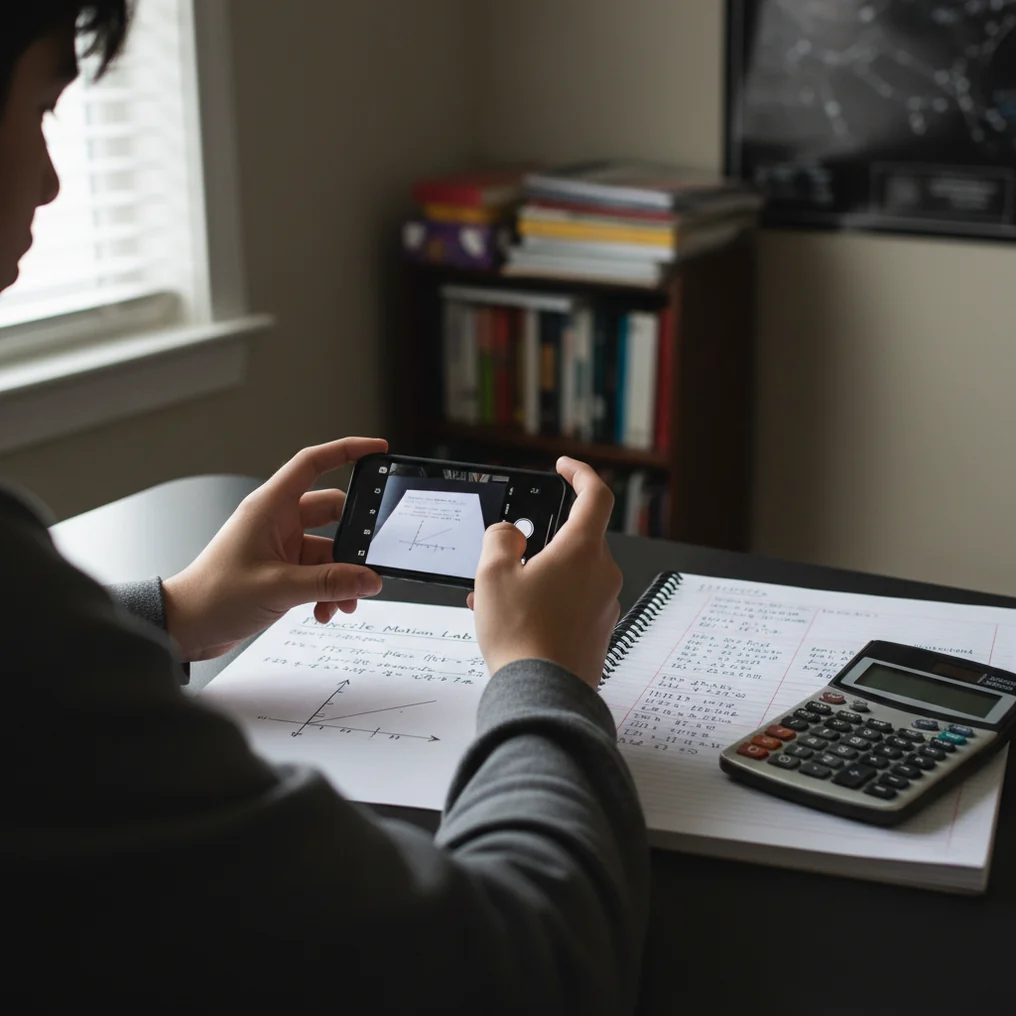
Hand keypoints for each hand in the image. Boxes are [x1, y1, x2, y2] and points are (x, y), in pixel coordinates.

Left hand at [162, 437, 387, 661]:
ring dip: (341, 577)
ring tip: (345, 602)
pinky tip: (326, 612)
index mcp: (270, 507)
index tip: (377, 450)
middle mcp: (277, 522)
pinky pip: (319, 573)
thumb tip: (369, 579)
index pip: (313, 463)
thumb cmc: (214, 596)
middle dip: (353, 541)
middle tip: (369, 561)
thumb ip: (330, 583)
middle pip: (331, 513)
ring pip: (329, 550)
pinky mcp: (282, 571)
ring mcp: (281, 546)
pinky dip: (328, 591)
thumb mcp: (279, 587)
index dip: (347, 451)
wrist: (186, 627)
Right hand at [469, 457, 621, 689]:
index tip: (562, 469)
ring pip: (569, 573)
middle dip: (540, 542)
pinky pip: (572, 601)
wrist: (543, 694)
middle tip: (506, 555)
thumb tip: (510, 535)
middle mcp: (603, 574)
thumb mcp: (493, 574)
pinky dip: (545, 599)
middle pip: (576, 539)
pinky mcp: (598, 630)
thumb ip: (500, 539)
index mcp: (583, 551)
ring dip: (536, 575)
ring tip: (496, 595)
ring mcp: (604, 604)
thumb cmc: (521, 636)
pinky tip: (512, 619)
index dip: (579, 474)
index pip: (595, 495)